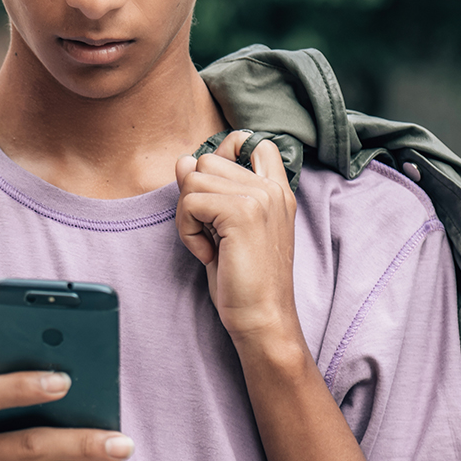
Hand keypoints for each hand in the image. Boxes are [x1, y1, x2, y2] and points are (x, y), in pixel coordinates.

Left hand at [175, 131, 298, 343]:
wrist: (262, 319)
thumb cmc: (244, 280)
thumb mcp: (225, 228)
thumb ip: (210, 191)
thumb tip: (184, 160)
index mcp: (277, 190)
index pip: (253, 141)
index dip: (225, 154)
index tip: (215, 195)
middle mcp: (272, 188)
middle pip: (206, 161)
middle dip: (194, 196)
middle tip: (210, 233)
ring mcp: (260, 197)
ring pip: (193, 179)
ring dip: (188, 215)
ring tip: (210, 245)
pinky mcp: (242, 212)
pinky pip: (189, 203)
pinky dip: (187, 231)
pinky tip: (207, 254)